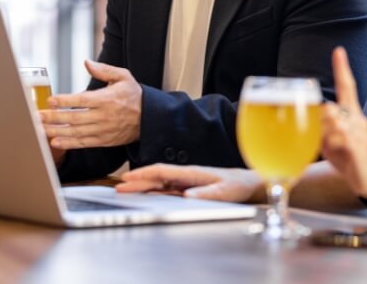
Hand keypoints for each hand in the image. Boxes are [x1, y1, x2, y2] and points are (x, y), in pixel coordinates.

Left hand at [39, 59, 142, 149]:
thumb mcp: (123, 77)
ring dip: (57, 131)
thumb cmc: (134, 95)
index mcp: (107, 99)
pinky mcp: (104, 141)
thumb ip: (104, 70)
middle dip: (54, 118)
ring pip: (76, 132)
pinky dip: (69, 144)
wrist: (150, 118)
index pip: (82, 100)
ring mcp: (104, 130)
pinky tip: (55, 142)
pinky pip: (84, 143)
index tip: (50, 101)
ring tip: (40, 130)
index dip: (65, 101)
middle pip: (75, 118)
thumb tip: (86, 62)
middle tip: (36, 117)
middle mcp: (104, 116)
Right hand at [116, 164, 263, 202]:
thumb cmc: (237, 186)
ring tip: (124, 191)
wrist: (247, 185)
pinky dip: (152, 192)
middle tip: (118, 187)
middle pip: (156, 177)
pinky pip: (165, 191)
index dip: (144, 173)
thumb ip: (207, 193)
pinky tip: (143, 196)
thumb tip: (188, 196)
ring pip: (158, 184)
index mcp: (192, 173)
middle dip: (137, 181)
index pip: (162, 171)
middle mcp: (185, 176)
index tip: (129, 176)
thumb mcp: (225, 191)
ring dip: (142, 186)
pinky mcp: (187, 190)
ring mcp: (185, 183)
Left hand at [321, 47, 366, 197]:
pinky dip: (332, 147)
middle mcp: (357, 119)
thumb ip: (322, 126)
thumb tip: (315, 115)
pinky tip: (340, 154)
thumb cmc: (349, 158)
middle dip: (320, 124)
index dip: (342, 68)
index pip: (347, 87)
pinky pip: (337, 138)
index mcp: (352, 115)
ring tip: (335, 150)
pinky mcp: (358, 146)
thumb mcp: (331, 140)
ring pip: (331, 122)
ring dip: (325, 138)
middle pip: (328, 108)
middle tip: (327, 141)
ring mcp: (359, 132)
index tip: (338, 51)